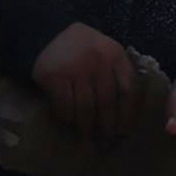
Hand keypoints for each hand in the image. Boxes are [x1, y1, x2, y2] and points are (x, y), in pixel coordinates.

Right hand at [29, 20, 145, 137]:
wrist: (47, 34)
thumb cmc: (82, 49)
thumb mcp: (106, 53)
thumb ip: (117, 74)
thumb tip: (125, 113)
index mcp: (115, 55)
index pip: (129, 89)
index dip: (129, 113)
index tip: (126, 130)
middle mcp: (98, 61)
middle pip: (107, 102)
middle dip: (107, 125)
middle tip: (107, 140)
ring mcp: (76, 69)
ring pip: (86, 107)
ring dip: (86, 126)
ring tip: (87, 138)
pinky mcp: (55, 76)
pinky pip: (64, 105)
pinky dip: (66, 117)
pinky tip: (68, 121)